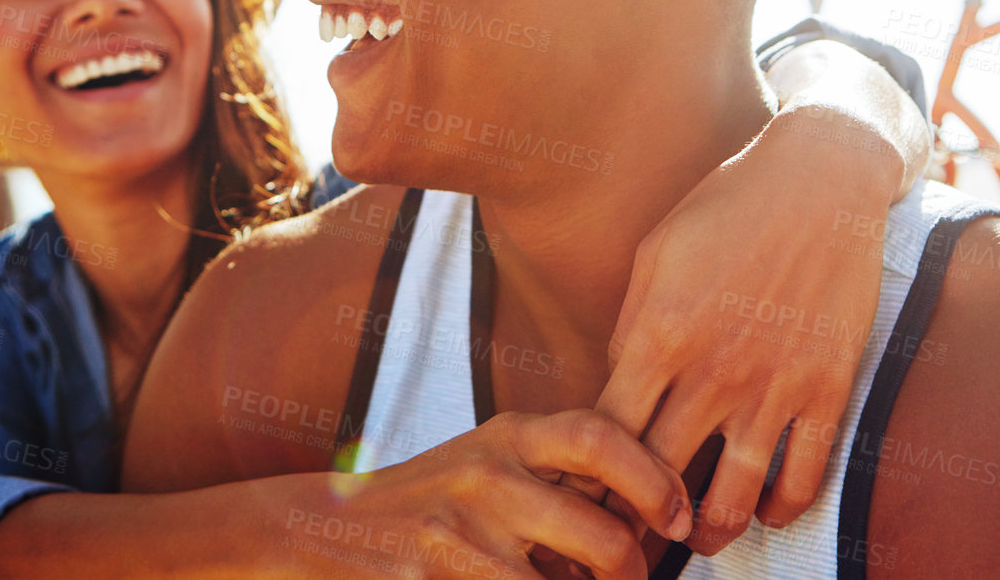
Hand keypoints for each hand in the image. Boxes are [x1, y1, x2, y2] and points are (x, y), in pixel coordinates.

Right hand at [283, 410, 690, 579]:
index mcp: (508, 434)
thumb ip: (554, 474)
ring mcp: (460, 533)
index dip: (655, 477)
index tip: (677, 516)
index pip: (601, 435)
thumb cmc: (425, 501)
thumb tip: (640, 521)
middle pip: (604, 531)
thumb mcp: (488, 461)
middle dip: (634, 574)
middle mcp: (487, 475)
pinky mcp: (435, 578)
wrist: (322, 526)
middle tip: (633, 579)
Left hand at [593, 107, 900, 553]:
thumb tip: (613, 391)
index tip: (579, 497)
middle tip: (623, 540)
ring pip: (731, 497)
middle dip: (633, 520)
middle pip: (659, 476)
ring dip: (707, 534)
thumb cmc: (726, 206)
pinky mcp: (828, 388)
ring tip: (695, 541)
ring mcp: (774, 384)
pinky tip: (765, 512)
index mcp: (659, 333)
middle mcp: (712, 370)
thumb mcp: (655, 254)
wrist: (820, 178)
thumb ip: (631, 327)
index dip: (587, 476)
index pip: (607, 434)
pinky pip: (804, 476)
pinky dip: (782, 509)